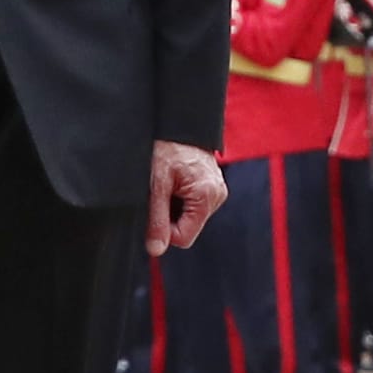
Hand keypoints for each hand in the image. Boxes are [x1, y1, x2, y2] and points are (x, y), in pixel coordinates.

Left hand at [146, 138, 227, 256]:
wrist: (180, 121)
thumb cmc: (166, 147)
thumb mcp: (156, 184)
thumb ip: (156, 219)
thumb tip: (155, 250)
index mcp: (207, 196)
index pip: (184, 238)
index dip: (164, 229)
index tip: (154, 206)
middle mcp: (217, 196)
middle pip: (187, 227)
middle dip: (169, 214)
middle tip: (161, 189)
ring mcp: (217, 191)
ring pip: (189, 217)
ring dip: (174, 206)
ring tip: (168, 182)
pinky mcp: (212, 187)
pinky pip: (193, 205)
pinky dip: (180, 198)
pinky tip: (175, 180)